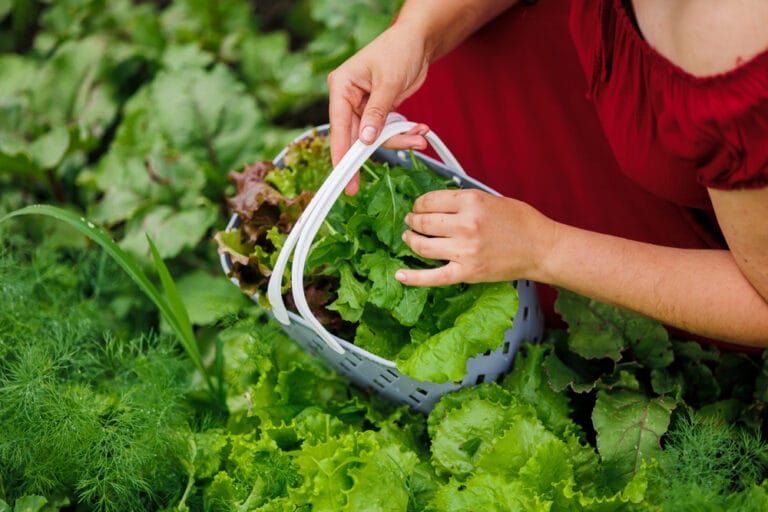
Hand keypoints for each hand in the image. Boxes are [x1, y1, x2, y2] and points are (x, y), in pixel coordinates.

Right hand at [328, 22, 430, 193]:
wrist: (418, 41)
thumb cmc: (398, 50)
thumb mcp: (389, 82)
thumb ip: (377, 112)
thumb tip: (366, 139)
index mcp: (341, 86)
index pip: (339, 125)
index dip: (341, 153)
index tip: (344, 177)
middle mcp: (348, 98)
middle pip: (357, 136)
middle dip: (382, 146)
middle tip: (386, 165)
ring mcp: (363, 107)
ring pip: (376, 137)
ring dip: (400, 139)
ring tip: (420, 136)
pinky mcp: (378, 112)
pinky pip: (387, 131)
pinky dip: (404, 134)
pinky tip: (419, 130)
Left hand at [397, 189, 556, 285]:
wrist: (541, 248)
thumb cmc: (521, 222)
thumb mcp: (491, 199)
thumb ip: (463, 201)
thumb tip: (436, 204)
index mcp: (471, 202)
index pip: (430, 200)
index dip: (419, 203)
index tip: (418, 206)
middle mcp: (465, 224)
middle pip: (423, 221)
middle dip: (412, 220)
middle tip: (410, 221)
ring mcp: (464, 250)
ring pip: (422, 245)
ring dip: (410, 240)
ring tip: (408, 237)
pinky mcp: (467, 272)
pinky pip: (433, 277)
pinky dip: (413, 277)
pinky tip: (400, 275)